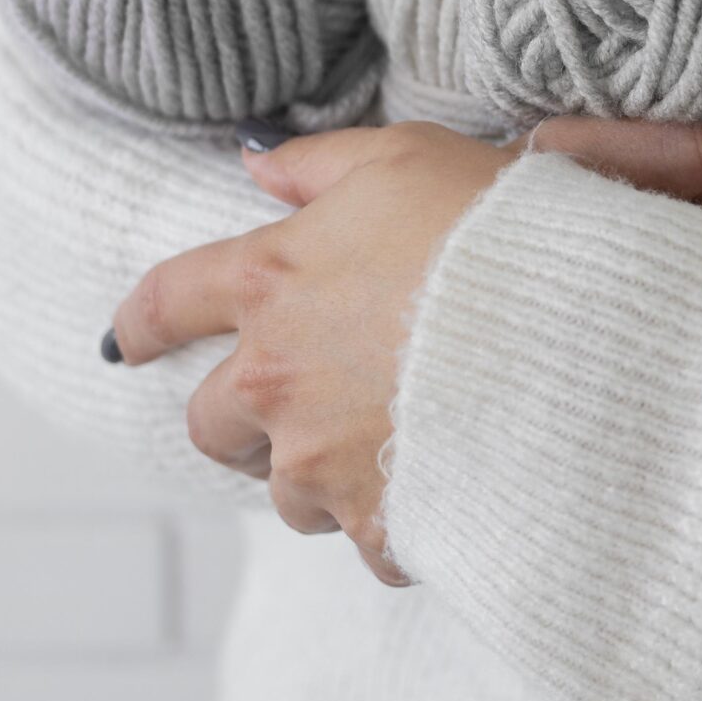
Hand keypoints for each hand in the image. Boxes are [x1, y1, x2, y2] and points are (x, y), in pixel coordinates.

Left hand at [110, 122, 508, 583]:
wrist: (572, 331)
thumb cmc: (495, 229)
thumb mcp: (407, 158)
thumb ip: (320, 164)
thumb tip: (254, 162)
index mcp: (271, 282)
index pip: (168, 301)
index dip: (142, 322)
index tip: (129, 343)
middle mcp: (275, 379)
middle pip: (210, 424)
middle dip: (241, 423)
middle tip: (299, 409)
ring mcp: (321, 460)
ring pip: (288, 492)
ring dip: (322, 476)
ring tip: (390, 447)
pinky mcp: (378, 521)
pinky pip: (369, 542)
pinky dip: (396, 523)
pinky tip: (443, 488)